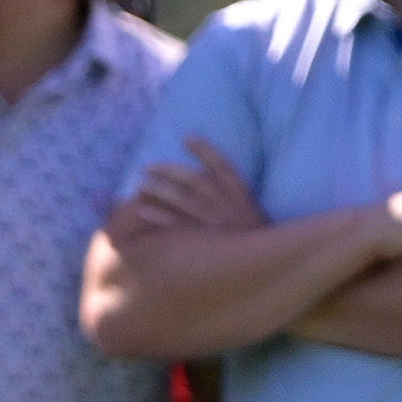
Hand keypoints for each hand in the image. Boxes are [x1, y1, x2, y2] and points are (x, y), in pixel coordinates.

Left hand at [109, 140, 267, 243]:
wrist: (260, 264)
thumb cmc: (250, 233)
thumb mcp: (248, 207)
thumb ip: (231, 190)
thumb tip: (205, 174)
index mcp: (239, 192)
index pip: (222, 164)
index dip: (205, 149)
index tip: (187, 138)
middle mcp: (225, 203)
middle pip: (194, 179)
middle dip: (169, 170)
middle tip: (148, 166)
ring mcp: (213, 221)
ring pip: (182, 199)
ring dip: (159, 190)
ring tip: (141, 185)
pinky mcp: (202, 240)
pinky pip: (176, 225)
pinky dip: (158, 216)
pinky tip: (143, 209)